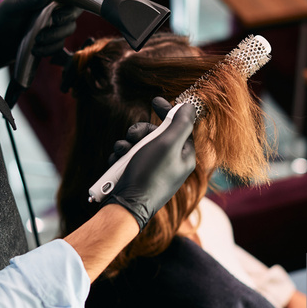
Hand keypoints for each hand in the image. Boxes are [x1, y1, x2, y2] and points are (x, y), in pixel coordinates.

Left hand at [0, 0, 80, 69]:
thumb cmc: (2, 18)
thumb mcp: (14, 6)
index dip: (69, 8)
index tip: (56, 18)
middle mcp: (53, 8)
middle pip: (72, 17)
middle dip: (61, 27)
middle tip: (43, 33)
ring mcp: (53, 24)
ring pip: (67, 31)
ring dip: (54, 39)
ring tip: (36, 42)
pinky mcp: (51, 40)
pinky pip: (59, 45)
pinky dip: (49, 50)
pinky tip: (36, 50)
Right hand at [104, 97, 195, 230]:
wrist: (127, 207)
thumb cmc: (149, 175)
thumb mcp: (168, 144)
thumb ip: (181, 123)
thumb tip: (191, 106)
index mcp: (184, 156)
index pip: (181, 126)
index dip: (169, 111)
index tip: (155, 100)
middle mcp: (171, 163)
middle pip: (157, 134)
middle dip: (141, 132)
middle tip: (132, 135)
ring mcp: (154, 171)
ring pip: (140, 145)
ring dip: (127, 144)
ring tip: (121, 151)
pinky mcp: (138, 177)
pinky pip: (129, 158)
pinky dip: (121, 157)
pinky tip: (116, 162)